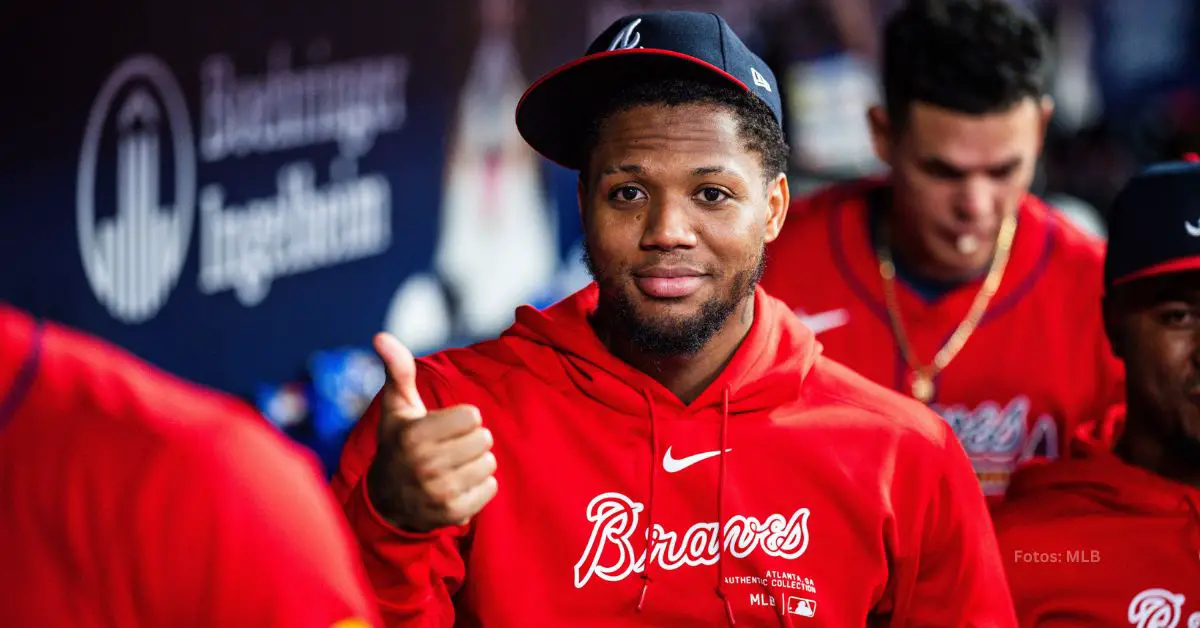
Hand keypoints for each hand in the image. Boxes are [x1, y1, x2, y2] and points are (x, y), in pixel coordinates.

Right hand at [365, 332, 497, 531]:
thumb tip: (381, 336)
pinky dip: (480, 486)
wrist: (388, 499)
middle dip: (471, 440)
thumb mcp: (397, 407)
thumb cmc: (399, 443)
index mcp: (414, 436)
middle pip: (485, 439)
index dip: (462, 419)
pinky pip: (491, 489)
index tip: (443, 427)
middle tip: (449, 448)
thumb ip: (397, 370)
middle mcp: (425, 466)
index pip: (473, 416)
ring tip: (452, 466)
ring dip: (476, 463)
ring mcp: (439, 493)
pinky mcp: (453, 514)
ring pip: (490, 463)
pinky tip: (457, 485)